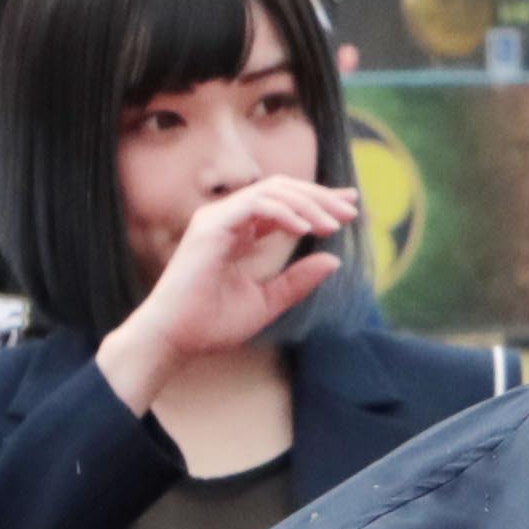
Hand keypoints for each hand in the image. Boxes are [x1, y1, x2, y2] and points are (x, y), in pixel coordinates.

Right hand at [95, 172, 358, 412]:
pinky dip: (285, 212)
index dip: (317, 202)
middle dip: (320, 196)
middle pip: (282, 190)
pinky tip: (307, 228)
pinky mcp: (211, 226)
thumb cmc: (211, 323)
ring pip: (272, 191)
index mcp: (238, 232)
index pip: (282, 204)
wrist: (175, 339)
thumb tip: (335, 259)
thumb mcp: (268, 301)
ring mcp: (216, 219)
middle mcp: (227, 219)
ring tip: (334, 225)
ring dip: (308, 204)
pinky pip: (256, 205)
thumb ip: (298, 280)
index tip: (349, 210)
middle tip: (352, 210)